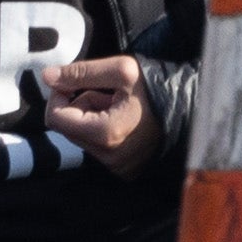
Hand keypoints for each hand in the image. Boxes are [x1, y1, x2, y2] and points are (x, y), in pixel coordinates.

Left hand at [38, 53, 154, 160]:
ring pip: (82, 138)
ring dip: (92, 118)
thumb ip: (82, 72)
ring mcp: (116, 167)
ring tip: (119, 106)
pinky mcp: (123, 171)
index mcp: (104, 134)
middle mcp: (107, 157)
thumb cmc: (157, 88)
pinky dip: (104, 131)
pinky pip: (98, 149)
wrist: (195, 109)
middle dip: (80, 106)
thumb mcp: (122, 71)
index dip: (60, 95)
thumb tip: (47, 76)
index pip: (55, 117)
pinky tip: (125, 121)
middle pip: (68, 128)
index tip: (76, 82)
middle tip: (107, 94)